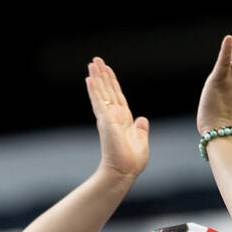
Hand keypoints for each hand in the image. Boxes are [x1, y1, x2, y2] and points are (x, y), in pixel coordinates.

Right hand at [85, 57, 148, 179]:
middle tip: (96, 60)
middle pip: (108, 90)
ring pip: (101, 92)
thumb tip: (143, 119)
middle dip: (102, 75)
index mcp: (123, 119)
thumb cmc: (132, 161)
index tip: (108, 70)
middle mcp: (114, 116)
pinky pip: (98, 102)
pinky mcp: (105, 121)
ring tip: (92, 63)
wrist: (124, 172)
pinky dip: (94, 90)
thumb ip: (141, 128)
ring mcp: (108, 118)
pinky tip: (89, 78)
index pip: (117, 96)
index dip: (113, 82)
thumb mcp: (141, 140)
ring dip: (97, 77)